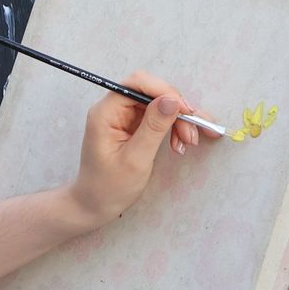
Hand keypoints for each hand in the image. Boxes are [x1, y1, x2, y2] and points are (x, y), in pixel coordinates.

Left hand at [68, 70, 211, 224]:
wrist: (95, 205)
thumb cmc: (109, 187)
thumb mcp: (135, 159)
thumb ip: (153, 127)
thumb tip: (172, 100)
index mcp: (105, 113)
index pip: (137, 84)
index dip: (165, 91)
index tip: (186, 111)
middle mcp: (113, 109)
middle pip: (152, 93)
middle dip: (176, 109)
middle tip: (192, 133)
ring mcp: (123, 117)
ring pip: (159, 105)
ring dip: (178, 121)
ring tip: (188, 143)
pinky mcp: (132, 126)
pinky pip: (158, 118)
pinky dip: (172, 128)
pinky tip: (180, 144)